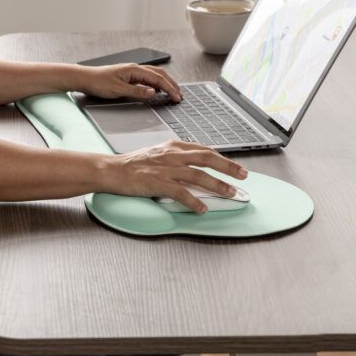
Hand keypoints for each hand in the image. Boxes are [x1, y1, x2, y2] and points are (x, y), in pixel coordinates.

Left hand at [80, 63, 182, 101]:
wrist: (85, 78)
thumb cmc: (98, 82)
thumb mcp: (118, 90)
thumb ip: (137, 91)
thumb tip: (153, 92)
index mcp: (134, 70)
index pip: (158, 79)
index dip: (169, 88)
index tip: (176, 97)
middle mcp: (135, 68)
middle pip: (159, 74)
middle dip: (171, 85)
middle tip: (180, 96)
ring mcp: (132, 71)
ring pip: (154, 75)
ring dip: (165, 83)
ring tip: (173, 92)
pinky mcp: (129, 76)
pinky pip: (147, 78)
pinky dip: (157, 83)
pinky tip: (158, 89)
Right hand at [105, 139, 247, 213]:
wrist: (111, 170)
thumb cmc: (131, 164)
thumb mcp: (157, 154)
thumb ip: (175, 157)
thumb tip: (192, 166)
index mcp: (172, 147)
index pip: (204, 150)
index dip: (222, 158)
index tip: (235, 166)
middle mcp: (172, 155)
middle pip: (207, 158)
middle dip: (228, 167)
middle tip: (243, 176)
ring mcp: (165, 169)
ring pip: (198, 175)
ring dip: (217, 185)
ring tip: (230, 193)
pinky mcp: (158, 183)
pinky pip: (181, 193)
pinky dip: (194, 201)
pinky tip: (202, 208)